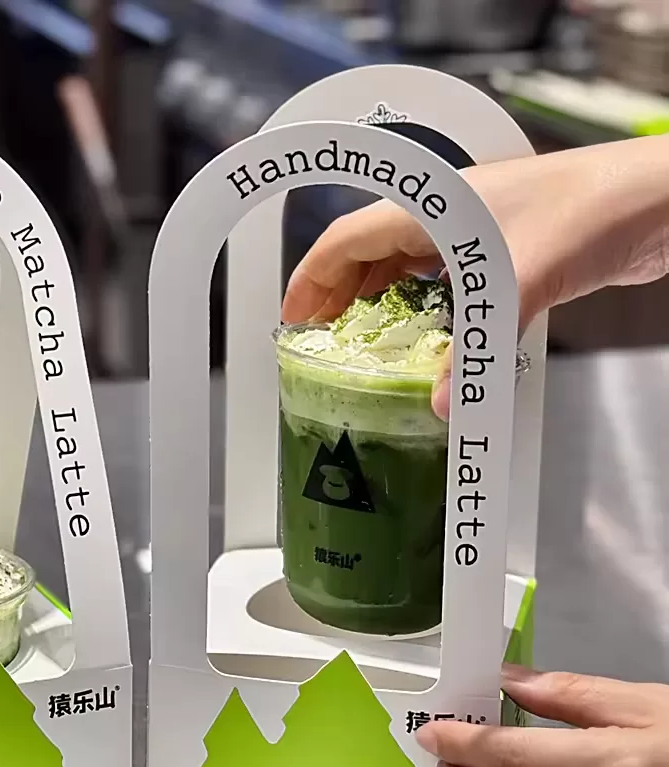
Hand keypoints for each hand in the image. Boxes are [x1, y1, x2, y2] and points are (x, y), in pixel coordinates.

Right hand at [282, 135, 668, 418]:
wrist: (663, 199)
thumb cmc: (593, 212)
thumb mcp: (521, 282)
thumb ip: (475, 350)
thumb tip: (443, 409)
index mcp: (431, 204)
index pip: (346, 240)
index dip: (311, 279)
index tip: (293, 322)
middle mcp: (445, 215)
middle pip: (368, 254)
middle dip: (338, 297)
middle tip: (319, 343)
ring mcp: (474, 234)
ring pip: (404, 268)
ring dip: (379, 304)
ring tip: (360, 347)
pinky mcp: (504, 254)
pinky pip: (443, 284)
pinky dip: (423, 311)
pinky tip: (424, 342)